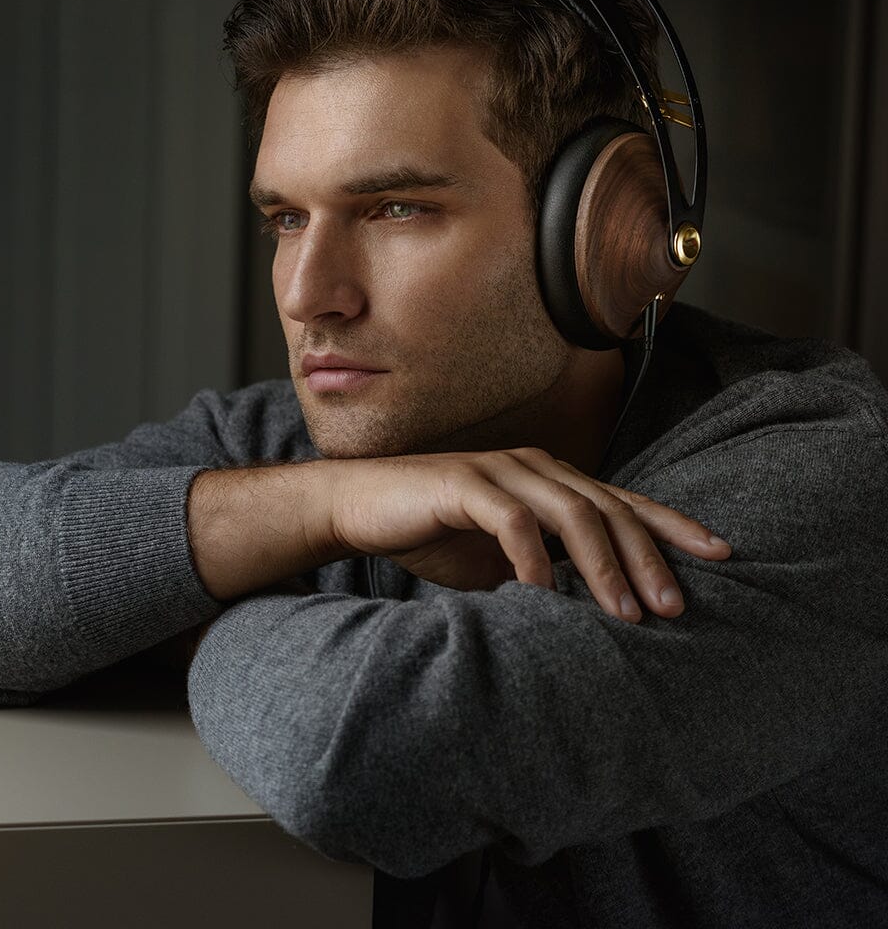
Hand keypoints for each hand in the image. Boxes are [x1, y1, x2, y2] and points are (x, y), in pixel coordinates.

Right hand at [327, 448, 730, 621]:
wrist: (364, 507)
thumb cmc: (435, 533)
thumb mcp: (503, 560)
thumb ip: (545, 572)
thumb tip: (590, 614)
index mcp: (551, 482)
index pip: (623, 501)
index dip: (672, 526)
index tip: (719, 554)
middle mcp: (536, 468)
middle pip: (609, 508)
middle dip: (648, 558)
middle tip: (675, 607)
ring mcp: (502, 472)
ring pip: (571, 511)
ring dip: (604, 564)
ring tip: (626, 613)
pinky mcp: (465, 484)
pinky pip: (512, 522)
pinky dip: (534, 561)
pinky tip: (546, 598)